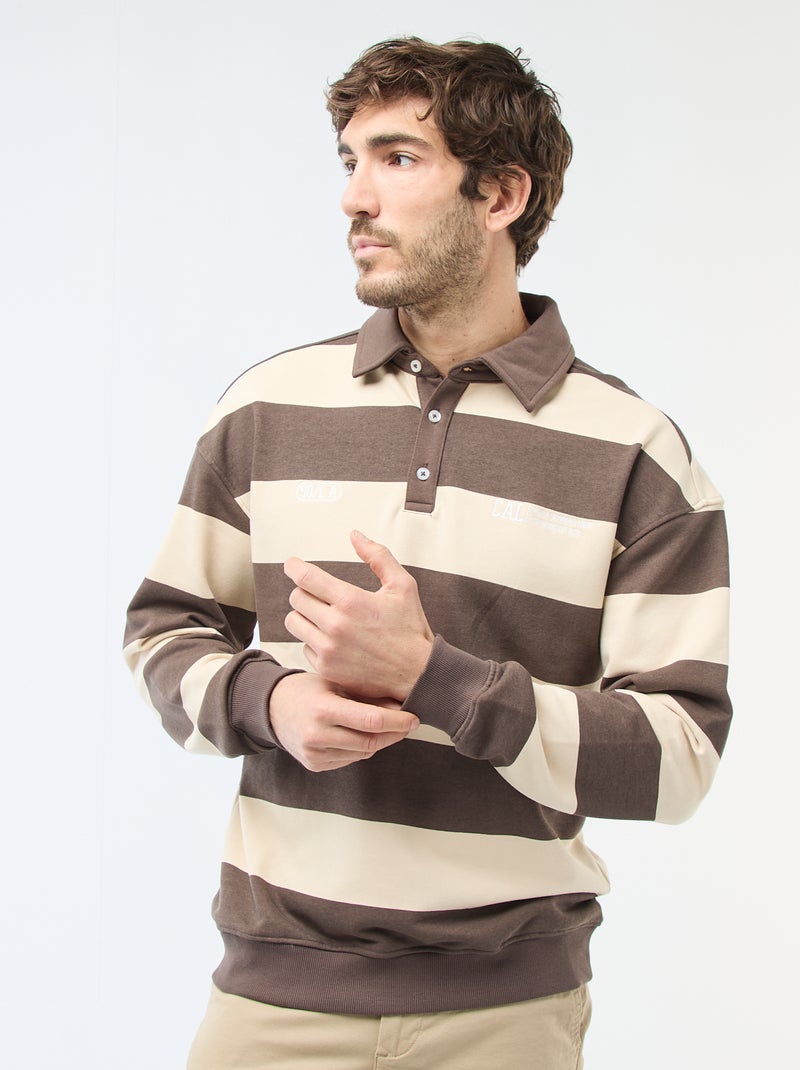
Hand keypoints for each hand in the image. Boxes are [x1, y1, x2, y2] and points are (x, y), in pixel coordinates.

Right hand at [268, 671, 417, 771]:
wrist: (273, 708)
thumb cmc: (308, 690)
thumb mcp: (335, 684)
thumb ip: (365, 696)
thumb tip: (400, 707)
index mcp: (323, 709)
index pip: (371, 721)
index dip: (398, 721)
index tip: (414, 718)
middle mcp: (317, 735)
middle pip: (370, 742)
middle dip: (394, 734)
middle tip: (409, 724)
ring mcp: (314, 754)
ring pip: (363, 753)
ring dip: (381, 741)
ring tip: (391, 727)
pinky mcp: (314, 765)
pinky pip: (349, 759)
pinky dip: (363, 749)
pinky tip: (366, 735)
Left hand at [283, 530, 433, 701]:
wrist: (417, 675)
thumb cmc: (410, 629)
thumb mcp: (402, 586)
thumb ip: (378, 556)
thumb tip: (355, 535)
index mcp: (351, 601)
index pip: (305, 578)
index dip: (294, 567)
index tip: (292, 564)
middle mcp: (336, 626)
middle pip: (296, 598)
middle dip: (304, 591)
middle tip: (316, 593)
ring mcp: (329, 650)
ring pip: (294, 623)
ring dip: (304, 615)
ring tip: (320, 615)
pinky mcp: (327, 669)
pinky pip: (304, 647)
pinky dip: (313, 641)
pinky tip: (332, 640)